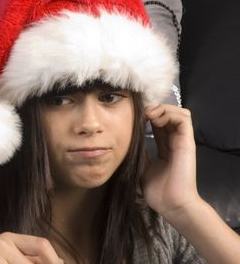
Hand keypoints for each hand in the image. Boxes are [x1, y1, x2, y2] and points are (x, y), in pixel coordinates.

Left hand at [142, 104, 199, 219]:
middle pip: (169, 115)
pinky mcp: (187, 142)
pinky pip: (184, 118)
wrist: (171, 204)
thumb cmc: (157, 191)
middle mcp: (175, 142)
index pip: (158, 124)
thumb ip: (138, 153)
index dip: (147, 116)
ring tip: (149, 115)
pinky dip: (169, 113)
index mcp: (165, 148)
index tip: (133, 118)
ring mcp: (182, 141)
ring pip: (179, 112)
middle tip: (140, 114)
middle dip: (154, 109)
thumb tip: (125, 141)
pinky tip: (156, 119)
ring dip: (163, 109)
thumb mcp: (141, 167)